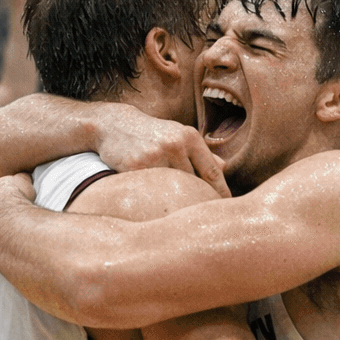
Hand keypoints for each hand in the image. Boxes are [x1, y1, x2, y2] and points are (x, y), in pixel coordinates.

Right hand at [95, 104, 228, 195]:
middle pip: (194, 183)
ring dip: (175, 200)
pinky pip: (151, 189)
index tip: (226, 207)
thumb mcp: (177, 135)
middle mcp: (175, 144)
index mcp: (190, 137)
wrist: (113, 125)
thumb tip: (223, 168)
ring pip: (173, 188)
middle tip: (203, 215)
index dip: (220, 192)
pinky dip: (154, 196)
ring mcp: (155, 155)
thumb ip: (200, 152)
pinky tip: (153, 199)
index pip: (211, 172)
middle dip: (198, 199)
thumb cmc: (151, 134)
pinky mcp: (136, 166)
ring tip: (175, 208)